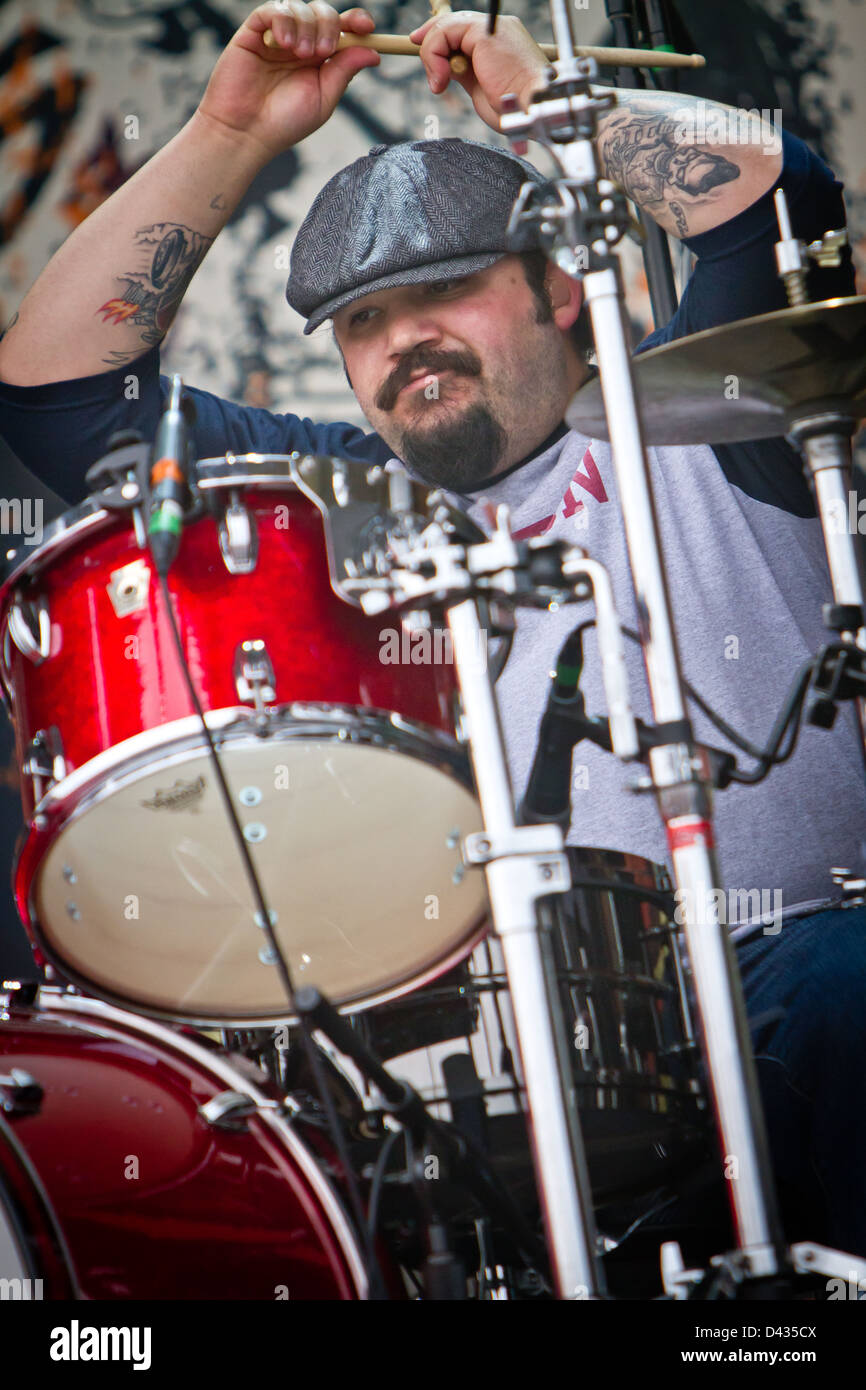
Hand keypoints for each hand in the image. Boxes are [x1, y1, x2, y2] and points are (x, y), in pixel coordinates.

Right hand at [197, 2, 379, 158]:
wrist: (246, 132)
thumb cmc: (284, 123)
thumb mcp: (323, 98)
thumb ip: (345, 72)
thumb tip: (374, 52)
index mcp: (319, 59)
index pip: (342, 29)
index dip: (356, 21)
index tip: (366, 27)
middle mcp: (299, 43)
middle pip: (323, 12)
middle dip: (330, 24)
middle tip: (323, 51)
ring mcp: (277, 36)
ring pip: (300, 7)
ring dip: (306, 26)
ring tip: (299, 54)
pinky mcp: (253, 32)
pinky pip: (273, 9)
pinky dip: (283, 20)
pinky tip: (284, 44)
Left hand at [408, 11, 547, 130]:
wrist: (530, 110)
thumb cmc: (514, 107)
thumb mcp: (482, 87)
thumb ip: (465, 71)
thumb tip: (446, 67)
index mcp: (500, 39)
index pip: (462, 27)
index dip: (439, 35)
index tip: (421, 45)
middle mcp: (497, 28)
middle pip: (453, 21)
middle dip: (430, 38)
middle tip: (422, 57)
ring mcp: (491, 28)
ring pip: (446, 27)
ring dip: (433, 57)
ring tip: (439, 84)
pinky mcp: (482, 33)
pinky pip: (444, 34)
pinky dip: (434, 56)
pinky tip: (442, 79)